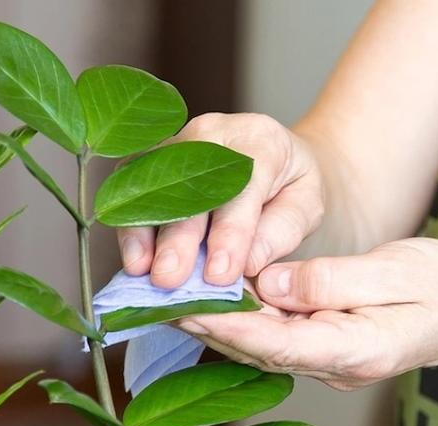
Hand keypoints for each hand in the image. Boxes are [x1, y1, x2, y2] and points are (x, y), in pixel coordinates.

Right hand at [117, 113, 324, 287]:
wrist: (277, 159)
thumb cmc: (292, 187)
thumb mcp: (307, 207)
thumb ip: (280, 232)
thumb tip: (246, 264)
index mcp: (261, 141)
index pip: (242, 187)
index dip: (230, 234)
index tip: (220, 276)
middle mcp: (214, 133)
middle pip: (190, 184)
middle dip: (179, 236)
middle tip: (171, 278)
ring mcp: (178, 141)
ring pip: (153, 183)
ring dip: (144, 230)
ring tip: (143, 271)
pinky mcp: (154, 157)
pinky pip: (132, 187)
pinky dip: (131, 224)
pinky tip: (135, 257)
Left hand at [174, 238, 437, 389]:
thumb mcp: (396, 272)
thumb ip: (332, 280)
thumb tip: (272, 282)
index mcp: (355, 349)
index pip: (277, 343)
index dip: (228, 326)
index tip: (185, 309)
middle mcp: (336, 361)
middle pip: (259, 347)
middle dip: (207, 324)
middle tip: (156, 299)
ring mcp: (332, 356)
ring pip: (263, 341)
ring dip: (219, 319)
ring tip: (171, 294)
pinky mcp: (329, 341)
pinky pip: (278, 331)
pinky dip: (245, 313)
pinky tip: (218, 293)